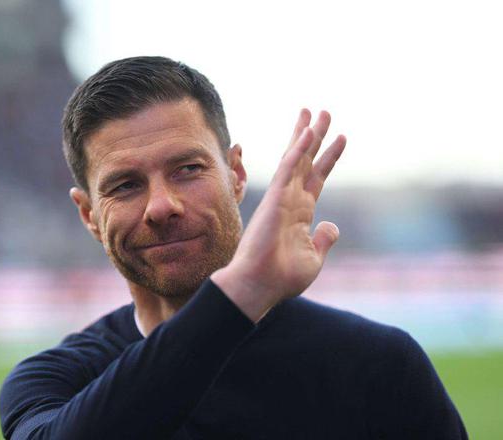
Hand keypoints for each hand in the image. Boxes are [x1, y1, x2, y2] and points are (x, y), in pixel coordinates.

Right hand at [211, 109, 345, 321]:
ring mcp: (282, 198)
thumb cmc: (282, 278)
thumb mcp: (314, 258)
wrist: (260, 285)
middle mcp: (291, 200)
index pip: (317, 177)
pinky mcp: (275, 199)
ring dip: (307, 134)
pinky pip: (288, 170)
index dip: (329, 157)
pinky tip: (307, 133)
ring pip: (296, 158)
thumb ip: (324, 239)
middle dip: (315, 136)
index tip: (341, 138)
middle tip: (323, 112)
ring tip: (316, 112)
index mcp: (300, 213)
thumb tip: (331, 225)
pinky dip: (298, 150)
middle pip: (305, 160)